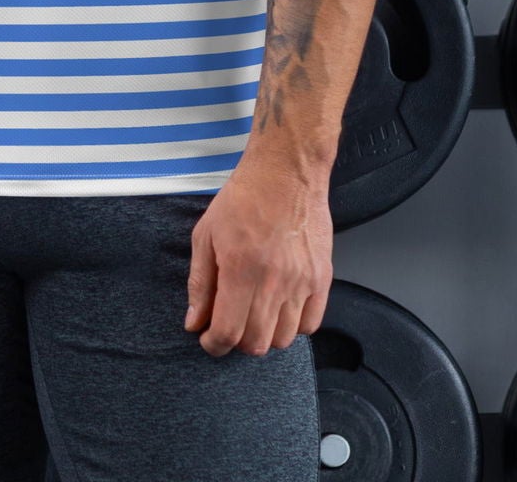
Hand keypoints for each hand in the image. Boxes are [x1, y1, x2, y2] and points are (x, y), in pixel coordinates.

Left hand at [183, 162, 332, 355]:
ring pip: (283, 339)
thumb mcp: (206, 235)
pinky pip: (310, 324)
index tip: (208, 339)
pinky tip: (280, 307)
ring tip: (255, 313)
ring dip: (265, 335)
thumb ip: (200, 283)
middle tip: (229, 324)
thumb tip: (194, 322)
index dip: (213, 344)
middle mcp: (274, 281)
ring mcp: (302, 281)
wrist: (285, 172)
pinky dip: (293, 326)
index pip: (228, 332)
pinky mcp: (322, 278)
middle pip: (257, 343)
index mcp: (240, 270)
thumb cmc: (243, 199)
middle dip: (237, 341)